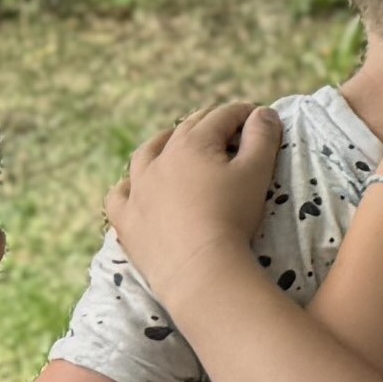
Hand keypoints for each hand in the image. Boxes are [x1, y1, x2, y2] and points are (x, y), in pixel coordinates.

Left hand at [106, 103, 281, 292]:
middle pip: (186, 130)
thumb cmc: (233, 217)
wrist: (200, 269)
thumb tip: (263, 112)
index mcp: (193, 143)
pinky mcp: (126, 219)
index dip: (243, 114)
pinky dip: (127, 187)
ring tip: (173, 142)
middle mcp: (159, 159)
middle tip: (229, 130)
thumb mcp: (257, 173)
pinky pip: (118, 196)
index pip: (221, 117)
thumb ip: (263, 137)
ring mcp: (138, 189)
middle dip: (210, 124)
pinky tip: (134, 187)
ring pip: (146, 155)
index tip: (258, 118)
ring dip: (163, 143)